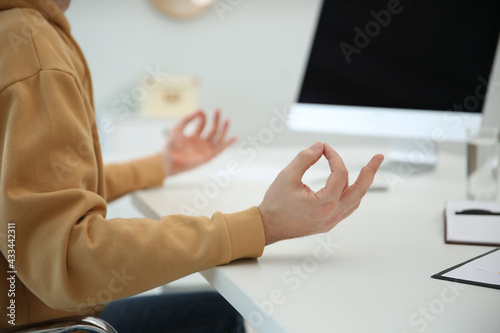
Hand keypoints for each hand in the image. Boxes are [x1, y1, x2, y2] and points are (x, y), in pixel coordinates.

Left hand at [161, 109, 236, 175]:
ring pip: (218, 138)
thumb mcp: (178, 128)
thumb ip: (187, 118)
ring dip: (223, 129)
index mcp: (193, 137)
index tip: (200, 111)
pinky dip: (227, 144)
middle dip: (216, 119)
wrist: (170, 159)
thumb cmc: (171, 145)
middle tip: (218, 109)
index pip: (202, 124)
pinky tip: (234, 137)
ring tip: (227, 120)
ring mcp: (205, 150)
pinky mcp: (208, 156)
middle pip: (212, 129)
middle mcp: (201, 143)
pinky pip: (220, 149)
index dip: (202, 116)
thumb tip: (199, 110)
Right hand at [258, 142, 383, 244]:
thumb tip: (320, 147)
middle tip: (379, 157)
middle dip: (370, 171)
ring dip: (360, 183)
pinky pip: (347, 207)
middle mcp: (331, 214)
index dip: (333, 156)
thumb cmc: (275, 203)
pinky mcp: (328, 223)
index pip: (339, 174)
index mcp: (323, 203)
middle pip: (360, 190)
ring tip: (366, 169)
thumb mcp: (287, 176)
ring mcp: (331, 221)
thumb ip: (304, 158)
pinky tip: (349, 185)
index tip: (323, 148)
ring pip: (355, 200)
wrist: (268, 226)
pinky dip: (350, 194)